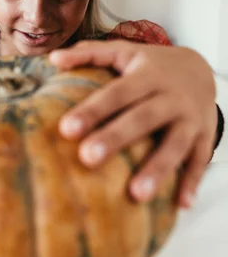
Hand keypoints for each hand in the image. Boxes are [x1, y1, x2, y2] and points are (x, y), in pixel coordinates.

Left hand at [49, 40, 217, 208]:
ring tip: (136, 195)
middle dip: (116, 138)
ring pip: (175, 144)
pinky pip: (200, 161)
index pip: (117, 93)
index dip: (93, 110)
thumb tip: (53, 57)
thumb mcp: (123, 51)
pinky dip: (193, 182)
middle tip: (87, 159)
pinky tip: (181, 205)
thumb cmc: (152, 64)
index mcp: (147, 75)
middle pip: (142, 118)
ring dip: (158, 169)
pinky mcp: (205, 136)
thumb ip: (89, 52)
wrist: (202, 68)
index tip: (66, 129)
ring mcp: (191, 118)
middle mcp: (170, 96)